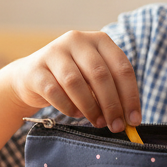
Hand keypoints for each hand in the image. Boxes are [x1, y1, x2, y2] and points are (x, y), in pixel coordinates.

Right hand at [7, 31, 140, 132]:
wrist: (31, 76)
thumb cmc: (72, 79)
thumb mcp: (94, 78)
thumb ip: (112, 92)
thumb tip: (130, 119)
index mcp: (99, 40)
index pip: (122, 67)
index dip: (130, 96)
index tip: (134, 120)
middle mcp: (77, 40)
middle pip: (100, 75)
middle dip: (112, 105)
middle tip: (116, 127)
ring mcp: (54, 52)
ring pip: (75, 82)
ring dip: (90, 108)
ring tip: (98, 122)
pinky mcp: (36, 69)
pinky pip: (54, 91)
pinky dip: (68, 107)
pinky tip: (76, 114)